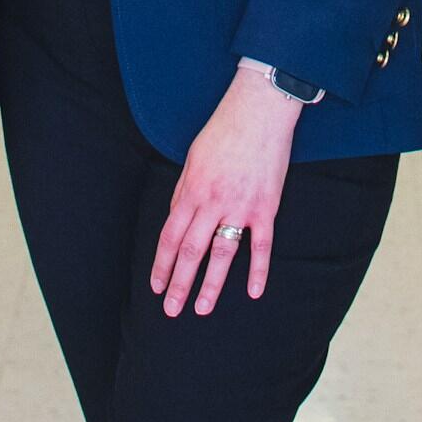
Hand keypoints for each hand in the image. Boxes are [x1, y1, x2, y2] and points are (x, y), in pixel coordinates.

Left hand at [150, 66, 299, 316]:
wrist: (259, 110)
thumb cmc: (223, 130)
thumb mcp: (193, 158)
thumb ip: (184, 190)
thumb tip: (177, 219)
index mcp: (191, 190)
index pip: (170, 237)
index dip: (162, 265)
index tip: (156, 287)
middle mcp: (213, 202)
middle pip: (191, 252)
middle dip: (179, 283)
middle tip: (171, 310)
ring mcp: (240, 207)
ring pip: (223, 255)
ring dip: (211, 285)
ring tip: (201, 309)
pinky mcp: (265, 207)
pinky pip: (261, 246)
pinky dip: (258, 271)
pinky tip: (254, 292)